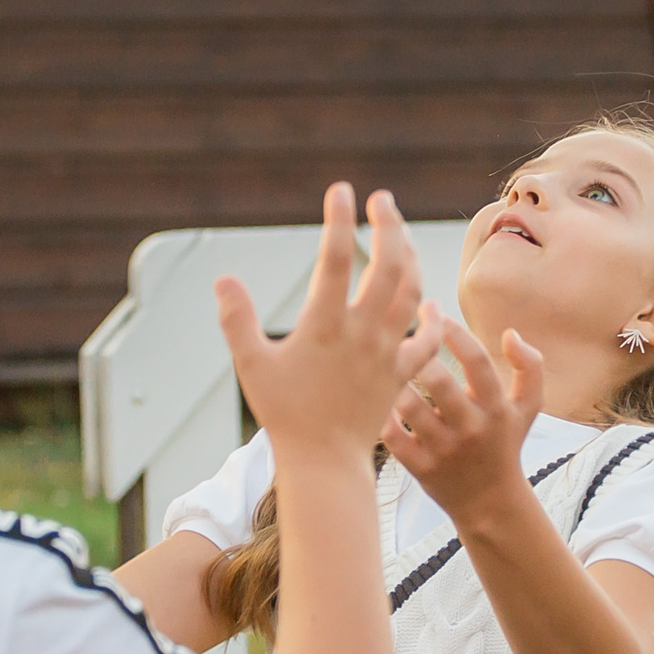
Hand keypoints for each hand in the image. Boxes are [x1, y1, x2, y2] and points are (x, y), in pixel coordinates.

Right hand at [216, 184, 441, 457]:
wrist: (324, 463)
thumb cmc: (283, 414)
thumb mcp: (251, 365)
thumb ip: (237, 320)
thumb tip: (222, 279)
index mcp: (324, 324)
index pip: (335, 258)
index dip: (338, 220)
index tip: (340, 190)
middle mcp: (363, 332)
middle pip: (388, 265)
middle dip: (389, 225)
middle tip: (382, 200)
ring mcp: (387, 352)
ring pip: (412, 292)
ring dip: (411, 258)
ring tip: (401, 236)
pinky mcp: (401, 374)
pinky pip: (427, 340)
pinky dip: (431, 318)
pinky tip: (428, 302)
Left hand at [385, 322, 543, 527]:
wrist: (489, 504)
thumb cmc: (504, 444)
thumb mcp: (528, 409)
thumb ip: (530, 367)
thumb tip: (510, 333)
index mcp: (496, 408)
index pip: (476, 361)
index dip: (453, 331)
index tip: (434, 311)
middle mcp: (470, 429)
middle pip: (437, 381)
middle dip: (417, 351)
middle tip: (401, 333)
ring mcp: (442, 450)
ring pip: (408, 406)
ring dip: (393, 378)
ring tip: (384, 358)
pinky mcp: (418, 467)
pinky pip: (391, 433)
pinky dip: (381, 411)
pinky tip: (378, 393)